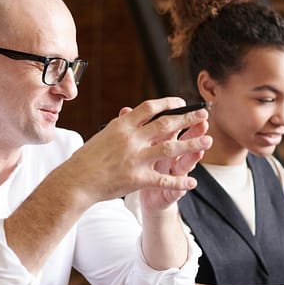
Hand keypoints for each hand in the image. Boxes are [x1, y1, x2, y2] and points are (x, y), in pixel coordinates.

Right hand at [66, 97, 211, 205]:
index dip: (169, 103)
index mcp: (122, 125)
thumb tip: (130, 115)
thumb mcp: (103, 135)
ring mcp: (135, 158)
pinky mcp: (137, 178)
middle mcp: (131, 138)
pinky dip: (180, 181)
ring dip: (192, 144)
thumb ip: (121, 126)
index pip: (150, 107)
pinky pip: (164, 179)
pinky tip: (192, 182)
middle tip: (203, 115)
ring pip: (171, 149)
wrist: (75, 182)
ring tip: (208, 141)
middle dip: (188, 119)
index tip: (181, 102)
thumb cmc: (85, 160)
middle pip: (166, 124)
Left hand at [129, 103, 210, 212]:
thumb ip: (135, 131)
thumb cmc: (137, 167)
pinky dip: (182, 185)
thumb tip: (125, 110)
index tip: (184, 105)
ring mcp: (171, 174)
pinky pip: (176, 188)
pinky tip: (191, 183)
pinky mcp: (170, 191)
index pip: (172, 127)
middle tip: (202, 122)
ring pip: (185, 162)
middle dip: (192, 132)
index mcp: (160, 144)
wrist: (142, 196)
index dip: (177, 117)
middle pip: (182, 141)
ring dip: (194, 155)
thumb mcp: (136, 148)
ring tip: (203, 148)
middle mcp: (170, 157)